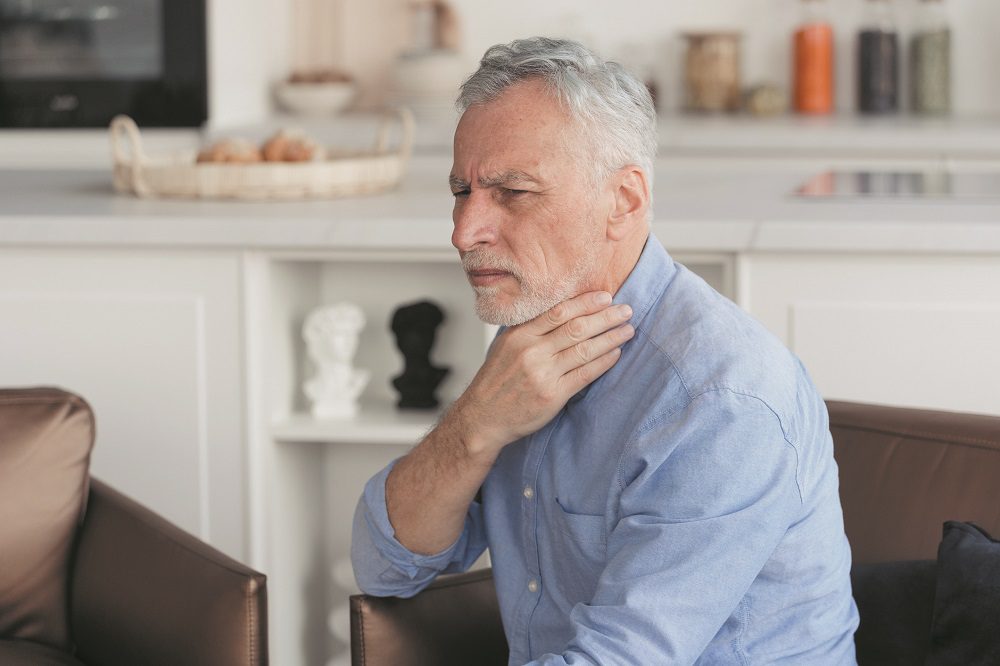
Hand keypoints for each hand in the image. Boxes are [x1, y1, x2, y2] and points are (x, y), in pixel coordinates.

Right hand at [450, 290, 633, 457]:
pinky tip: (616, 353)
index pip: (559, 312)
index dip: (586, 302)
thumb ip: (531, 330)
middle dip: (606, 317)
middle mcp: (532, 351)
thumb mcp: (506, 346)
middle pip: (577, 327)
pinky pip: (585, 374)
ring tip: (628, 330)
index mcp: (520, 335)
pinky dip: (603, 362)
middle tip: (625, 310)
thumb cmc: (496, 381)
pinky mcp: (553, 395)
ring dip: (610, 338)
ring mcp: (543, 374)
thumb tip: (565, 312)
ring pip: (585, 349)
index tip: (605, 297)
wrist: (483, 417)